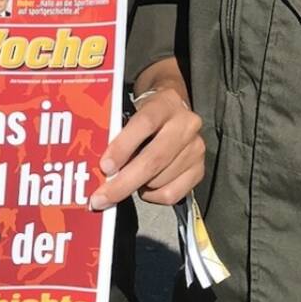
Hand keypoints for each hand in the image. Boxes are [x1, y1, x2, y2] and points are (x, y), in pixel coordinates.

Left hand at [91, 71, 202, 209]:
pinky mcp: (200, 169)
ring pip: (160, 180)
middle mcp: (186, 125)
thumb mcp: (131, 110)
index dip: (123, 146)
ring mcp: (196, 148)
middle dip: (124, 182)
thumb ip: (118, 132)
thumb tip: (101, 168)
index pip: (145, 123)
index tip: (105, 167)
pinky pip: (172, 194)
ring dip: (137, 187)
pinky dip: (153, 195)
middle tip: (101, 197)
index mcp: (165, 103)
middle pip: (154, 159)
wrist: (174, 106)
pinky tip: (145, 185)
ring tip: (128, 179)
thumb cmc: (145, 112)